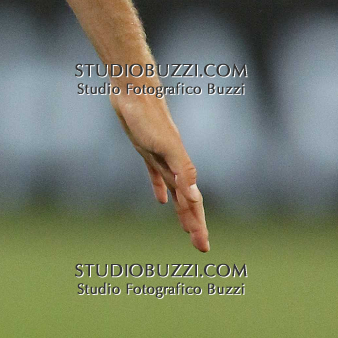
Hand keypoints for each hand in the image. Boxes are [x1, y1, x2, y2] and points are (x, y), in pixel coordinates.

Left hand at [113, 91, 209, 251]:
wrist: (133, 90)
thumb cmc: (148, 117)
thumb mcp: (166, 145)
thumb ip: (182, 169)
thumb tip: (194, 195)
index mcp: (180, 168)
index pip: (193, 202)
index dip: (198, 224)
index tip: (204, 247)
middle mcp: (174, 165)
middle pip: (188, 201)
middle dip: (195, 224)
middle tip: (201, 247)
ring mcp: (161, 157)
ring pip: (176, 190)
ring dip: (181, 210)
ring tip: (186, 229)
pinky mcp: (146, 149)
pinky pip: (156, 176)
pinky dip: (160, 189)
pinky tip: (161, 201)